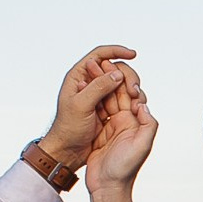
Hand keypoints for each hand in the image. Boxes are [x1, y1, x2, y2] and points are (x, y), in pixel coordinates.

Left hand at [36, 44, 137, 171]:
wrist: (68, 150)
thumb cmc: (68, 128)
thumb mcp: (81, 105)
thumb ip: (98, 87)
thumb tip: (118, 74)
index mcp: (79, 76)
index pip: (99, 55)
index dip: (116, 51)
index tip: (133, 54)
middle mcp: (89, 82)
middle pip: (113, 68)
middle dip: (127, 75)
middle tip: (133, 90)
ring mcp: (98, 95)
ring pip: (119, 84)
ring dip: (129, 89)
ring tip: (134, 100)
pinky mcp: (105, 108)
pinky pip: (120, 98)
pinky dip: (128, 100)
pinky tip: (134, 107)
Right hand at [86, 67, 157, 196]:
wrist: (107, 188)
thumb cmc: (125, 169)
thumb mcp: (142, 146)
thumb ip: (148, 124)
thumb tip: (142, 103)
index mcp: (137, 121)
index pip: (133, 94)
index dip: (125, 79)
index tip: (115, 69)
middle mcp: (125, 121)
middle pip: (118, 93)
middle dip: (109, 76)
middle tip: (98, 61)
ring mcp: (111, 125)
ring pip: (105, 99)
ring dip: (98, 83)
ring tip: (88, 67)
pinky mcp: (99, 132)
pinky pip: (95, 110)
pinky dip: (90, 97)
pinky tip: (81, 86)